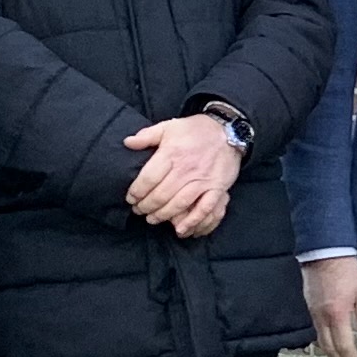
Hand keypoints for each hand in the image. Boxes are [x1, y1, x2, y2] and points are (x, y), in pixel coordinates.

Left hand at [123, 116, 240, 237]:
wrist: (228, 130)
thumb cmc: (196, 130)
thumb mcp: (169, 126)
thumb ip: (147, 135)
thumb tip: (127, 142)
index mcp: (172, 153)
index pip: (149, 178)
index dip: (137, 191)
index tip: (131, 198)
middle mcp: (186, 168)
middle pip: (161, 194)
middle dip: (146, 206)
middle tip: (139, 211)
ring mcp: (202, 180)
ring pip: (179, 204)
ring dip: (163, 215)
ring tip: (152, 219)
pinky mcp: (216, 188)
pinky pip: (205, 209)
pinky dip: (192, 221)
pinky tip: (181, 230)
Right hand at [302, 255, 356, 356]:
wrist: (324, 252)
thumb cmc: (347, 269)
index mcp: (337, 314)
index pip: (343, 346)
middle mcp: (322, 317)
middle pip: (329, 349)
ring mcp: (313, 313)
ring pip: (321, 342)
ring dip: (332, 355)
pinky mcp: (310, 308)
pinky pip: (317, 331)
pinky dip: (326, 342)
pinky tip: (334, 343)